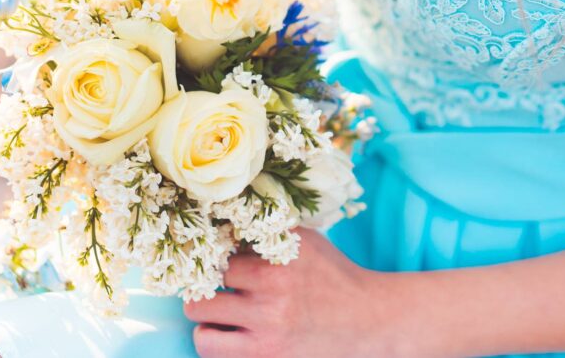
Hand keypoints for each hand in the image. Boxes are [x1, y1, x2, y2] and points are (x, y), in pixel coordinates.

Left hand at [184, 230, 392, 357]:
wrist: (367, 320)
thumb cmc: (332, 275)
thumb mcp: (306, 241)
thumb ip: (268, 230)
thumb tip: (222, 220)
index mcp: (281, 252)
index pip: (222, 241)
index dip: (215, 248)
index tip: (215, 253)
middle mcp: (273, 285)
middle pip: (205, 273)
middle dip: (206, 277)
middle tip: (214, 282)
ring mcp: (267, 323)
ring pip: (198, 310)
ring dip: (203, 309)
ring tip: (216, 309)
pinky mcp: (265, 354)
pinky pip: (210, 346)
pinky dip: (209, 338)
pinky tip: (223, 331)